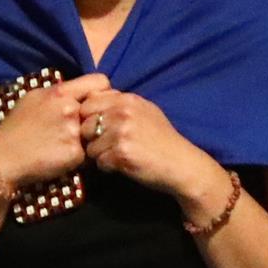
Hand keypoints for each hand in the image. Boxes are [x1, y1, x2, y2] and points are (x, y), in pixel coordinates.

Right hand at [0, 72, 99, 190]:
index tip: (98, 103)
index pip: (100, 81)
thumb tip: (82, 92)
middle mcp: (70, 108)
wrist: (2, 158)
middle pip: (102, 110)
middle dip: (96, 119)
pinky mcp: (76, 154)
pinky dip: (80, 158)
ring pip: (97, 134)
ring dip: (89, 140)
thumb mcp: (34, 99)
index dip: (104, 92)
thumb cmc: (16, 128)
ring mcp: (74, 131)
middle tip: (85, 129)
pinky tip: (63, 158)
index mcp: (60, 92)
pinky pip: (89, 154)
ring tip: (67, 145)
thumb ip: (60, 93)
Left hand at [77, 84, 223, 213]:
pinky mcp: (122, 153)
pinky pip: (99, 162)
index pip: (88, 104)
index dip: (89, 119)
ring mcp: (122, 132)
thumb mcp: (146, 111)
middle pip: (84, 125)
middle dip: (90, 138)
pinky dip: (108, 167)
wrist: (182, 165)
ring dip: (99, 155)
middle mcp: (123, 112)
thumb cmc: (163, 140)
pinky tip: (122, 166)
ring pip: (90, 146)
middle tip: (106, 147)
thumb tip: (92, 99)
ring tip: (116, 157)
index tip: (100, 130)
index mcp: (127, 99)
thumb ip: (120, 104)